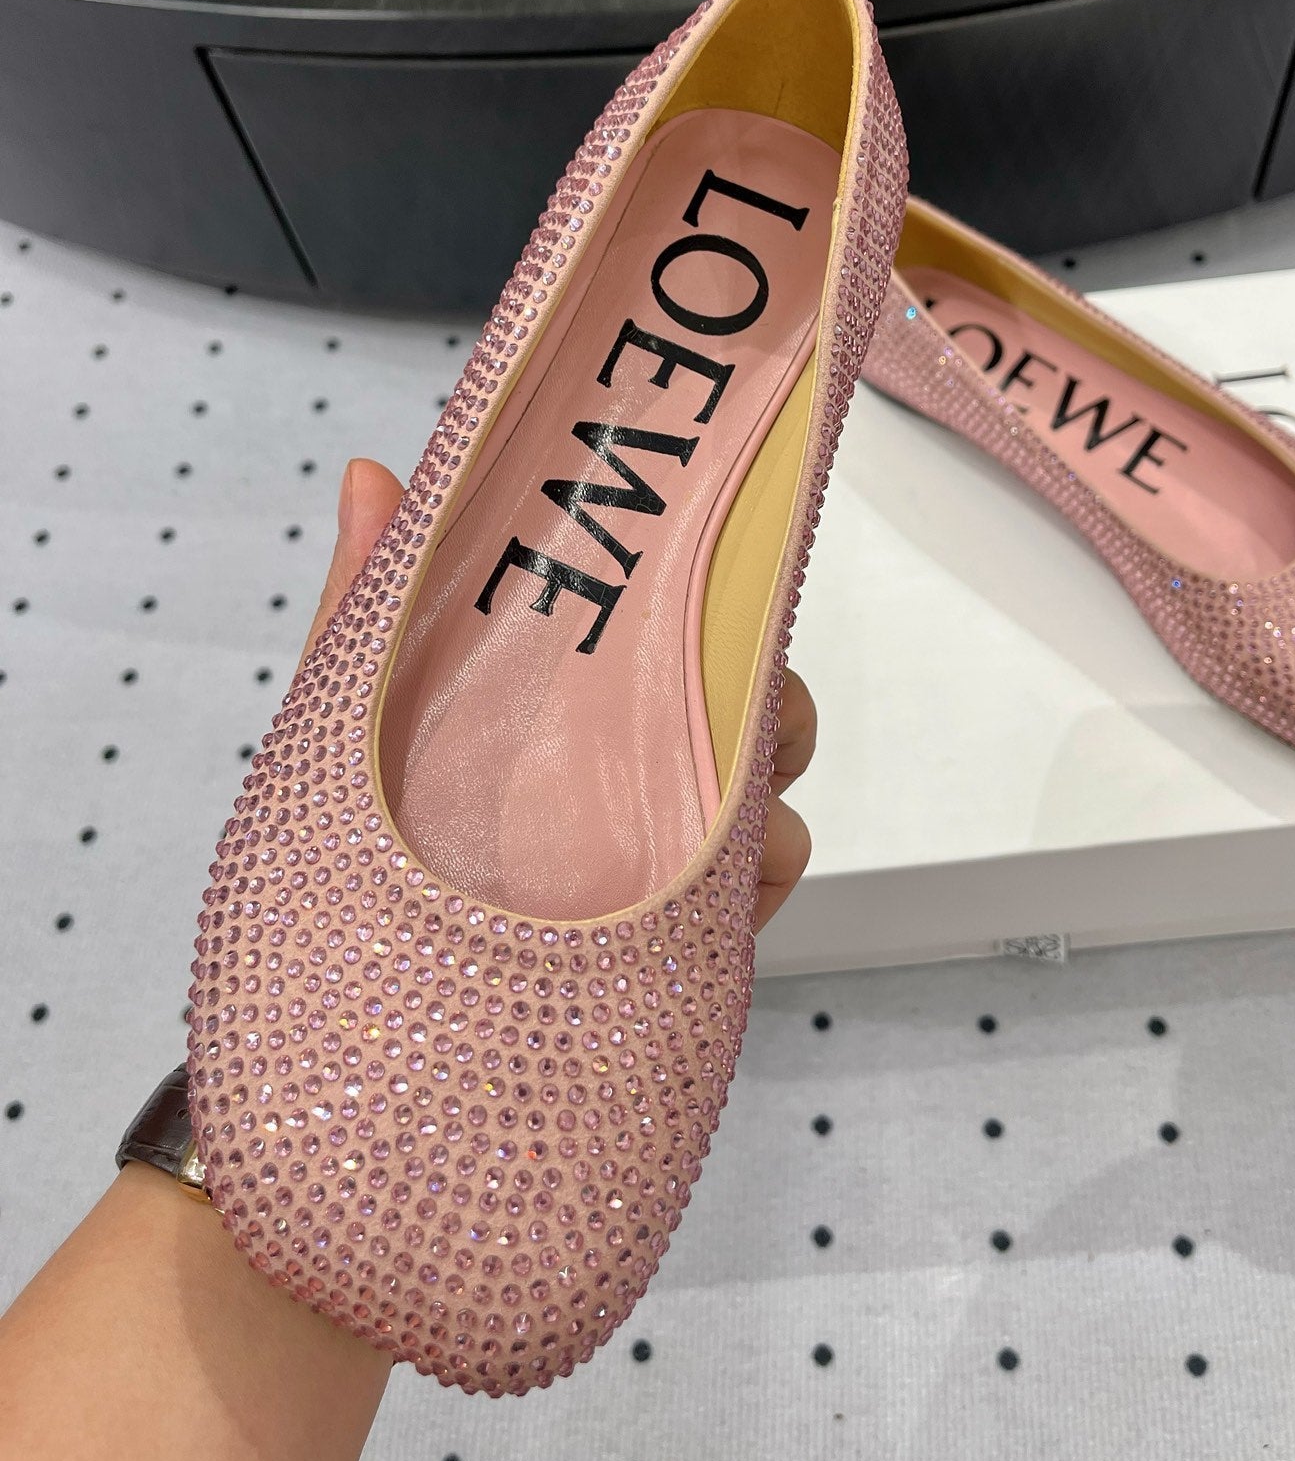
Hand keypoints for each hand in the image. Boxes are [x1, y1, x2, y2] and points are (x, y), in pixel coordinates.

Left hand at [319, 458, 816, 930]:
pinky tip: (728, 895)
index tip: (726, 595)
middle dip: (775, 707)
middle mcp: (620, 760)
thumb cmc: (358, 829)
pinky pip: (755, 892)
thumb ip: (370, 590)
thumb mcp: (353, 702)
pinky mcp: (672, 923)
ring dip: (769, 808)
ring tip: (735, 830)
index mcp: (563, 693)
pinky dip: (762, 888)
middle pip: (749, 704)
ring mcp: (654, 846)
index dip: (714, 604)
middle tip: (755, 726)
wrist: (373, 988)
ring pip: (767, 800)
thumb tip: (370, 473)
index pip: (667, 624)